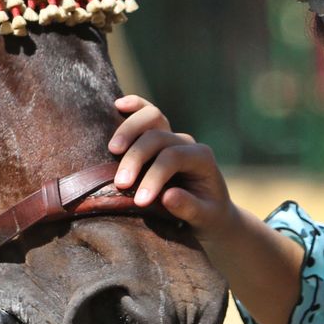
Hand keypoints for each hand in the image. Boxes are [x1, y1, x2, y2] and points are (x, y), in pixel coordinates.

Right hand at [108, 95, 236, 241]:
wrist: (210, 210)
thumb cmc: (208, 216)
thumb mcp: (205, 218)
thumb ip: (189, 208)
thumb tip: (167, 196)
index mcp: (202, 158)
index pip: (173, 158)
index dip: (154, 177)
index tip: (139, 201)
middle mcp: (186, 142)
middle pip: (158, 137)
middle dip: (136, 158)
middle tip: (120, 184)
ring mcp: (172, 136)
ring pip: (152, 117)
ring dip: (129, 130)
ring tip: (112, 149)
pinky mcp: (158, 136)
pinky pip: (147, 113)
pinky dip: (134, 107)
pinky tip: (117, 105)